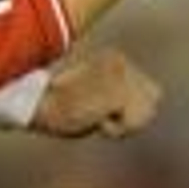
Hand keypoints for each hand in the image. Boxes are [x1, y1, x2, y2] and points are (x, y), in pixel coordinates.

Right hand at [30, 47, 161, 139]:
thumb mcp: (95, 96)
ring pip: (146, 114)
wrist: (35, 104)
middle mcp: (121, 60)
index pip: (151, 93)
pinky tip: (94, 119)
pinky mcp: (115, 90)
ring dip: (123, 124)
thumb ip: (119, 97)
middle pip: (154, 102)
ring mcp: (119, 74)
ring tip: (95, 115)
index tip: (100, 109)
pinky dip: (114, 130)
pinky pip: (131, 125)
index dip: (130, 110)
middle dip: (133, 116)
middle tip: (99, 114)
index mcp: (115, 57)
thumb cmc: (58, 108)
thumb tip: (150, 107)